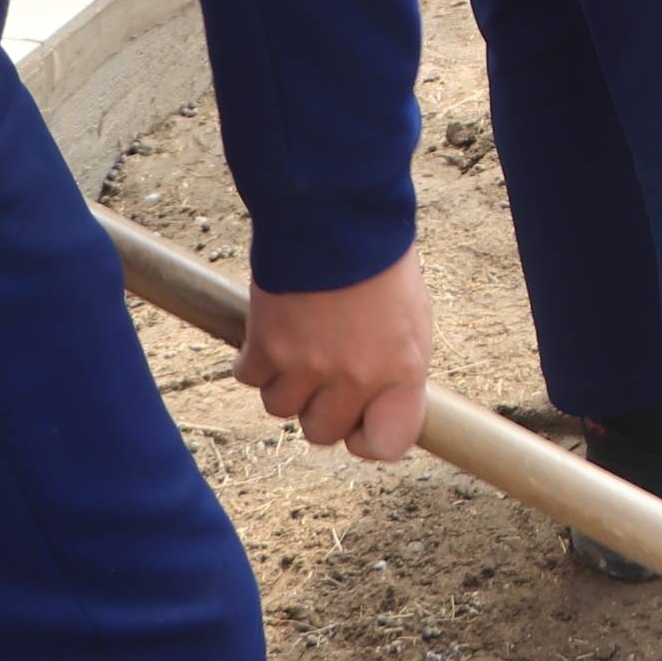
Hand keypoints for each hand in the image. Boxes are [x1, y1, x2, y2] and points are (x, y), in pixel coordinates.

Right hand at [240, 246, 432, 462]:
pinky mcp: (267, 347)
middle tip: (321, 373)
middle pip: (321, 433)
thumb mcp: (411, 318)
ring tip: (298, 342)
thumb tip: (375, 400)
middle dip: (318, 408)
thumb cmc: (379, 260)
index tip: (358, 420)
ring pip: (280, 408)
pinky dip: (254, 359)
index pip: (385, 445)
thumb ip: (394, 367)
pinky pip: (250, 378)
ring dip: (283, 382)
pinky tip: (272, 330)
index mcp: (402, 371)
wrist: (337, 215)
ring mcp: (309, 366)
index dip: (366, 438)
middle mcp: (357, 378)